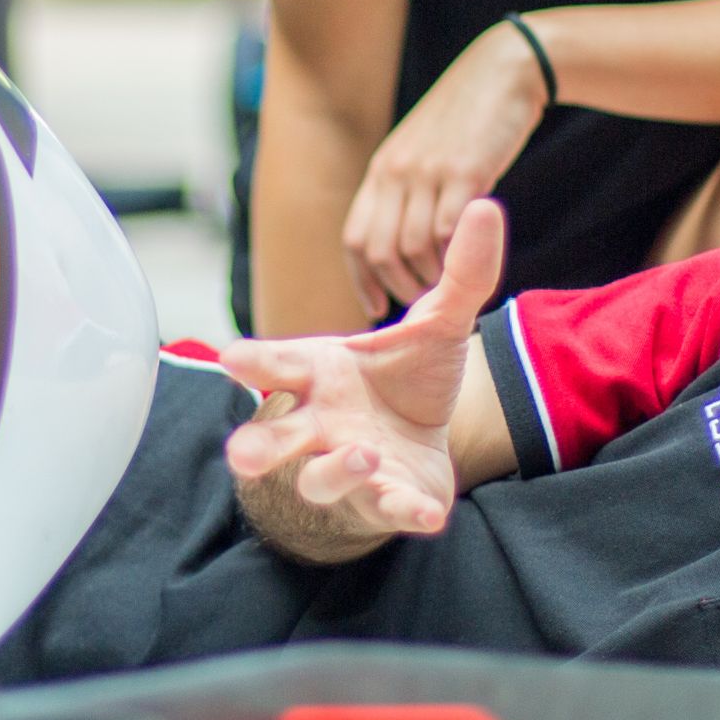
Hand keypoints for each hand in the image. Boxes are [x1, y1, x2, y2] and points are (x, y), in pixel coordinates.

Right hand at [222, 199, 504, 558]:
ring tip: (362, 455)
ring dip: (337, 471)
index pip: (279, 362)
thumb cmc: (407, 380)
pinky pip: (390, 510)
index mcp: (323, 372)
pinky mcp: (388, 501)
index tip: (231, 359)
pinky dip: (405, 512)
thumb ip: (461, 273)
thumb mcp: (440, 324)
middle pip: (280, 437)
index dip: (255, 362)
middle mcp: (325, 423)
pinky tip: (427, 513)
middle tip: (242, 455)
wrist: (425, 442)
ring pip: (323, 479)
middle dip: (259, 446)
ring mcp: (352, 468)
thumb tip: (487, 206)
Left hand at [342, 21, 551, 311]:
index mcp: (382, 170)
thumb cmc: (468, 118)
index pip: (355, 238)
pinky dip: (456, 258)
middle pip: (379, 250)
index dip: (361, 280)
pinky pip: (450, 232)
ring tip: (450, 289)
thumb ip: (407, 189)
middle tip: (424, 304)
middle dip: (398, 288)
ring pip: (414, 248)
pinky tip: (469, 266)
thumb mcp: (422, 150)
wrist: (502, 71)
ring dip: (431, 279)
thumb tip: (405, 240)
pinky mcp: (465, 172)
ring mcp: (428, 172)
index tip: (375, 307)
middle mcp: (396, 172)